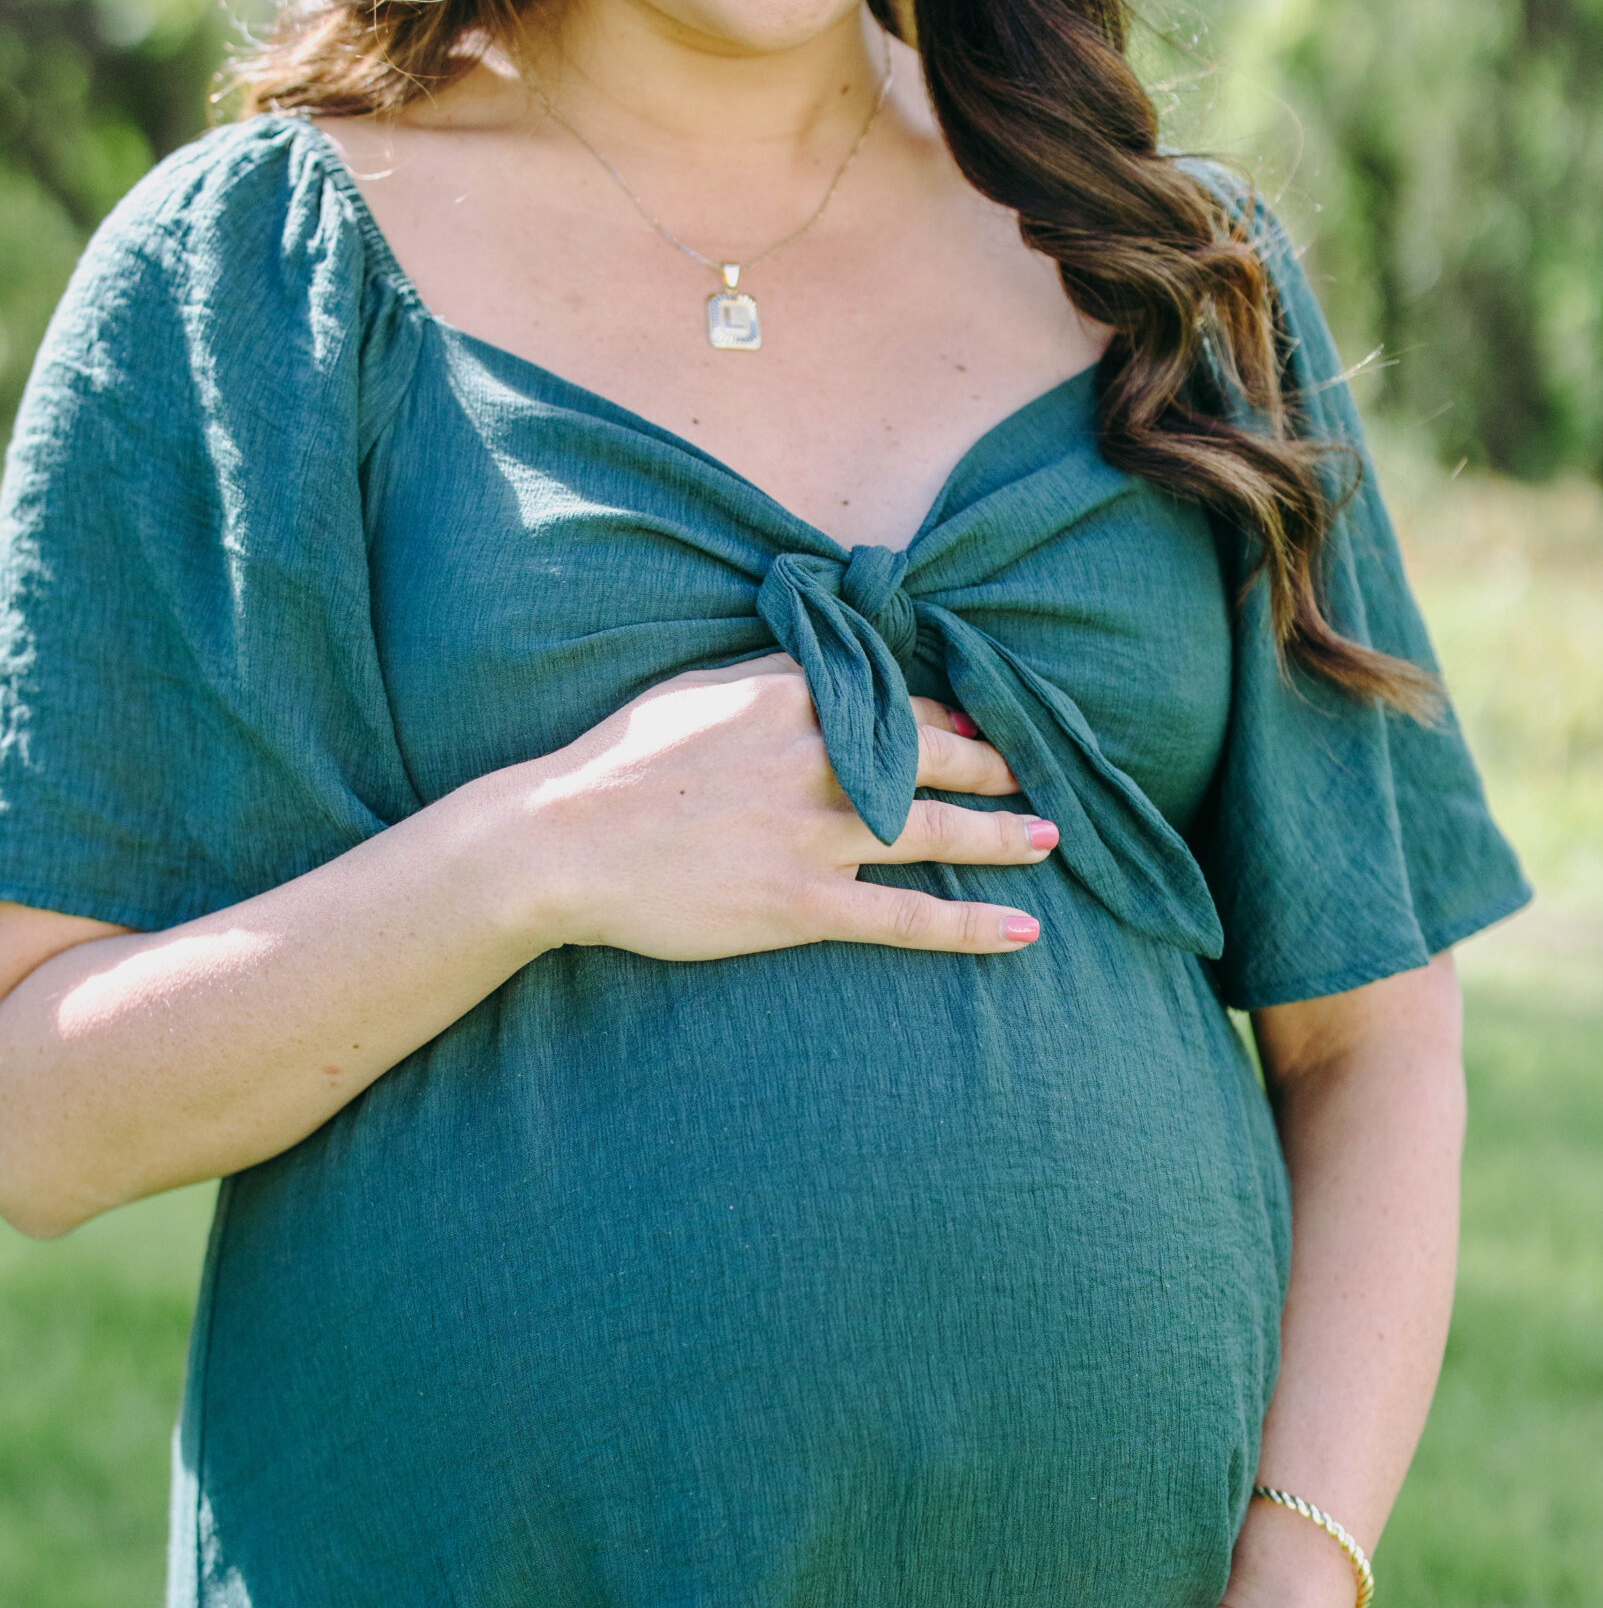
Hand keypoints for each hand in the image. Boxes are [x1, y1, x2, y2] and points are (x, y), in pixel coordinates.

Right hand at [516, 655, 1056, 959]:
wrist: (559, 842)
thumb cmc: (614, 764)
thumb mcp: (694, 693)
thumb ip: (766, 684)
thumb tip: (818, 677)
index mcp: (790, 703)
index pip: (892, 709)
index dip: (945, 727)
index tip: (978, 738)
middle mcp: (815, 764)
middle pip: (930, 765)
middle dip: (992, 773)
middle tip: (1039, 782)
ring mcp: (811, 837)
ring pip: (932, 836)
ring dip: (1000, 837)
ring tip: (1047, 842)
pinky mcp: (799, 905)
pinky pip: (903, 918)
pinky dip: (966, 926)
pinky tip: (1019, 930)